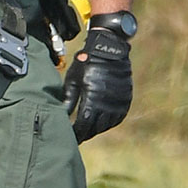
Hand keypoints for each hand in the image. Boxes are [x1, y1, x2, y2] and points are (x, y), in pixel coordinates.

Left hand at [63, 28, 132, 142]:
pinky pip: (118, 118)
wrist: (108, 49)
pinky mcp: (126, 99)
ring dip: (97, 129)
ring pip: (107, 125)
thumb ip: (68, 100)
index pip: (84, 125)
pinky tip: (101, 123)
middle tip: (78, 137)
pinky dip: (109, 123)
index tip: (71, 138)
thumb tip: (62, 117)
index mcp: (93, 99)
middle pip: (95, 127)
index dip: (77, 133)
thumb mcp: (73, 80)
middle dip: (86, 133)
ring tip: (88, 131)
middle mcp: (108, 103)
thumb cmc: (86, 63)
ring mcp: (119, 102)